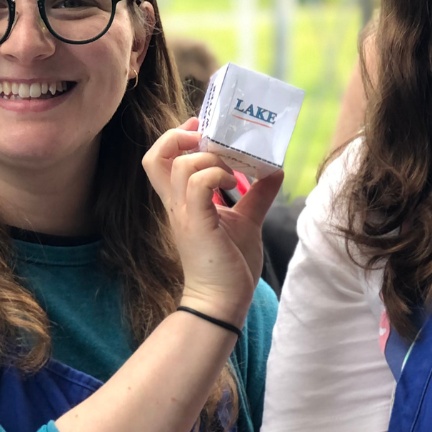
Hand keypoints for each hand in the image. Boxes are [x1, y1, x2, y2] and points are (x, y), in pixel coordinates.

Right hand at [142, 119, 282, 325]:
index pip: (163, 159)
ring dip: (208, 157)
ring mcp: (184, 214)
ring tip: (231, 169)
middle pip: (156, 156)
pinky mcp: (197, 224)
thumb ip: (257, 195)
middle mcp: (177, 204)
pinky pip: (198, 184)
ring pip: (181, 165)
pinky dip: (216, 174)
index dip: (177, 137)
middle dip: (178, 137)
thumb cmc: (229, 266)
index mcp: (183, 201)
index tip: (202, 128)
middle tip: (207, 138)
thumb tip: (276, 170)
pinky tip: (232, 183)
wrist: (223, 302)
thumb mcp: (246, 221)